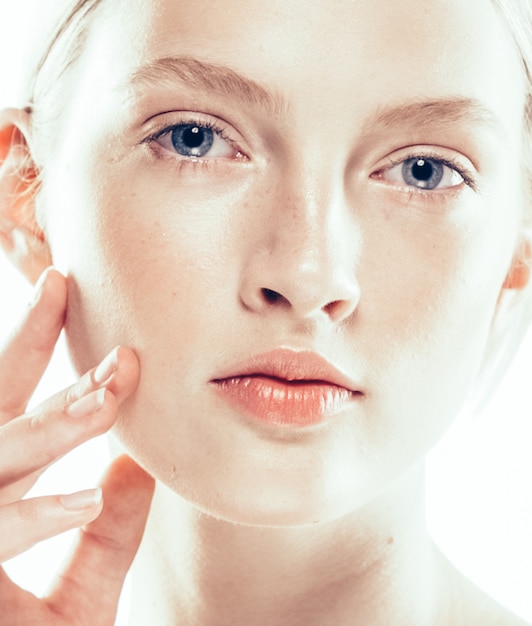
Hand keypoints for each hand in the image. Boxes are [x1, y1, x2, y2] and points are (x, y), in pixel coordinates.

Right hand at [0, 268, 154, 624]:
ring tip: (108, 400)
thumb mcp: (77, 600)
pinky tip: (83, 500)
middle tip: (71, 294)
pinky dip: (29, 519)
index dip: (34, 346)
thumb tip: (138, 466)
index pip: (12, 406)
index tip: (71, 294)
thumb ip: (109, 534)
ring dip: (49, 430)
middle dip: (27, 348)